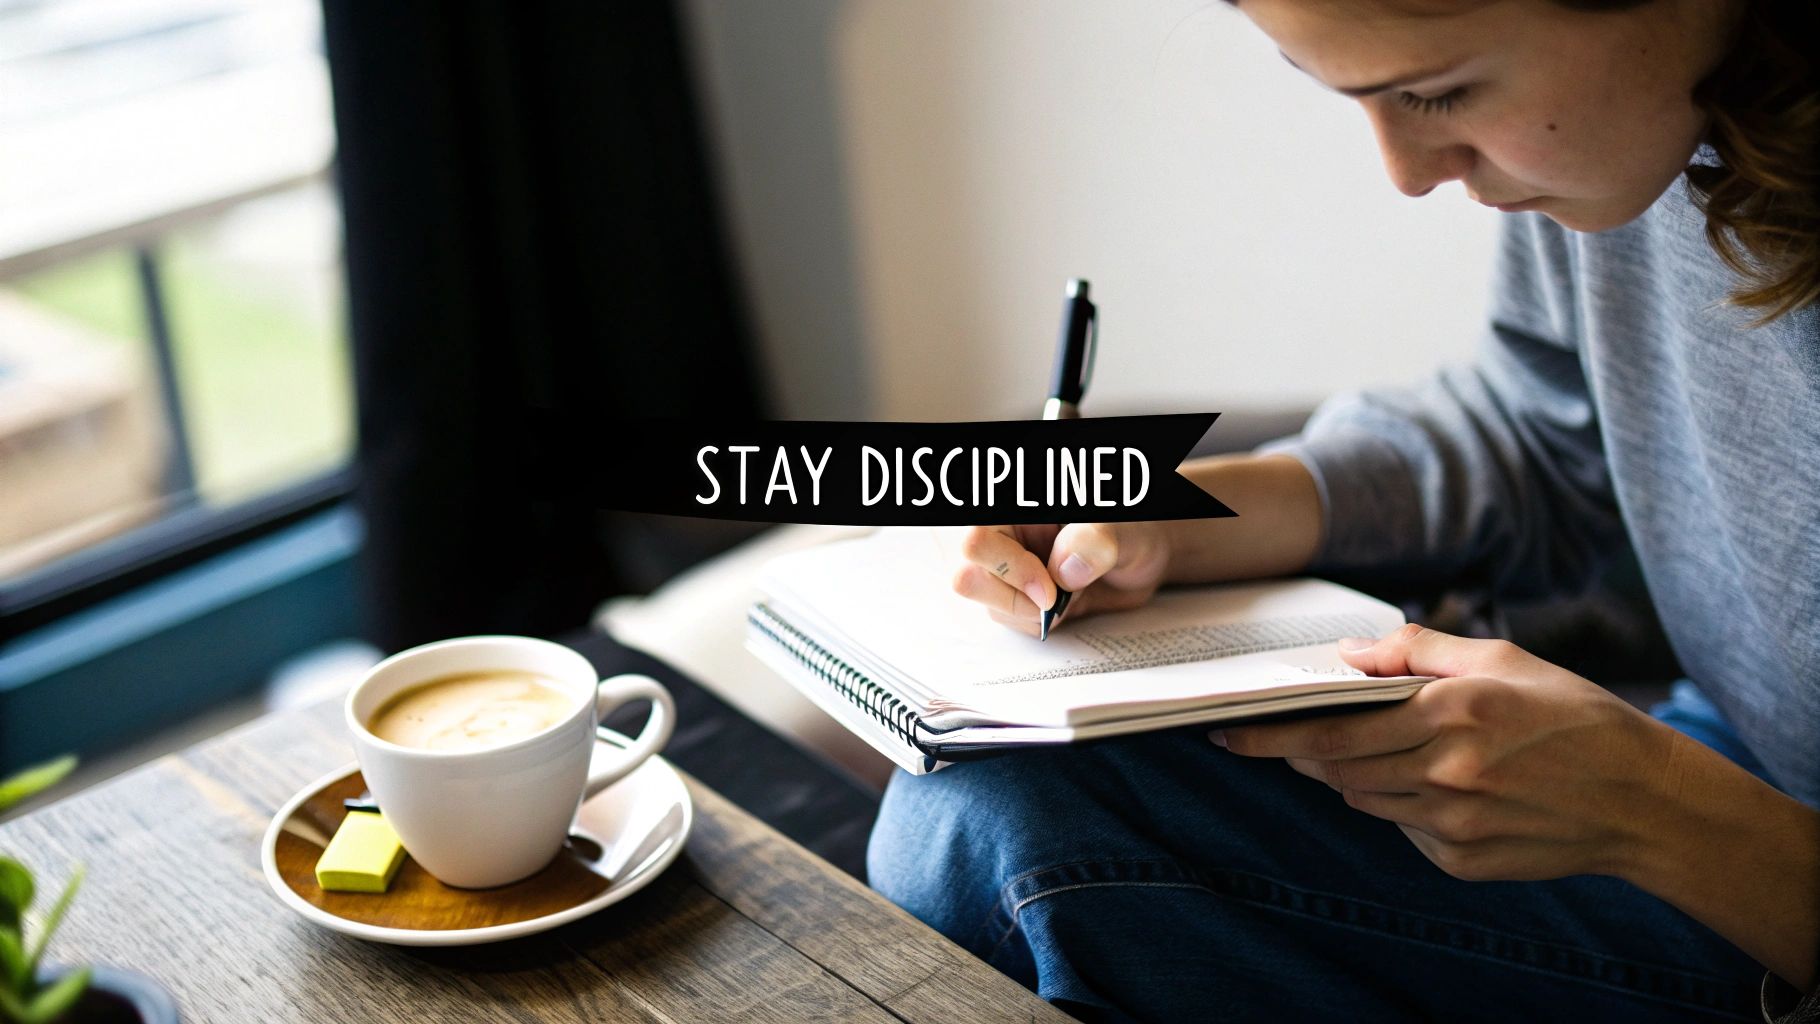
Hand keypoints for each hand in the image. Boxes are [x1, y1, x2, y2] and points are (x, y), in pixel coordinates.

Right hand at [950, 522, 1170, 635]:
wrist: (1144, 557)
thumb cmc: (1133, 530)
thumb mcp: (1123, 529)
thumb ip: (1095, 540)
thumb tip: (1065, 570)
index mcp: (1018, 512)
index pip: (978, 542)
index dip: (1009, 570)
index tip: (1051, 588)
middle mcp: (1006, 539)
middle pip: (969, 579)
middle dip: (1014, 599)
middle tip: (1056, 599)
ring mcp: (1010, 571)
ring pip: (990, 605)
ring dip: (1032, 613)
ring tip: (1071, 596)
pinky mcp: (1021, 599)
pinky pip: (1012, 622)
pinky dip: (1041, 623)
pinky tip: (1068, 605)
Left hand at [1218, 623, 1680, 881]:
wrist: (1642, 801)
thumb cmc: (1571, 716)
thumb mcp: (1502, 658)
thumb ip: (1418, 649)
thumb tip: (1348, 655)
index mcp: (1453, 713)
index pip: (1333, 730)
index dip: (1272, 734)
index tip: (1228, 732)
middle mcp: (1447, 772)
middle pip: (1336, 768)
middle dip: (1302, 752)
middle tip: (1281, 735)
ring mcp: (1453, 823)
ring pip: (1363, 799)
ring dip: (1353, 774)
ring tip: (1386, 750)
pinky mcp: (1460, 860)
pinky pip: (1402, 828)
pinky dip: (1400, 804)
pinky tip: (1439, 785)